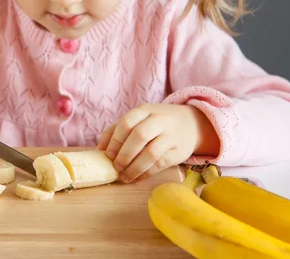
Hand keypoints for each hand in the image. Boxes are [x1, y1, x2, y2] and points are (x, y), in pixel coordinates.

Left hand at [96, 103, 218, 182]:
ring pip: (151, 153)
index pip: (127, 122)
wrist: (191, 123)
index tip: (108, 154)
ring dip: (135, 168)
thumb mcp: (138, 119)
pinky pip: (160, 165)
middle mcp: (159, 120)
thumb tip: (99, 150)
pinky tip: (136, 178)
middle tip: (116, 167)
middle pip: (139, 136)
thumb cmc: (156, 122)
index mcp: (145, 110)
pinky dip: (146, 173)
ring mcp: (171, 136)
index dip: (115, 139)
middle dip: (125, 154)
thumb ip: (117, 130)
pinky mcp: (178, 152)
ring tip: (124, 177)